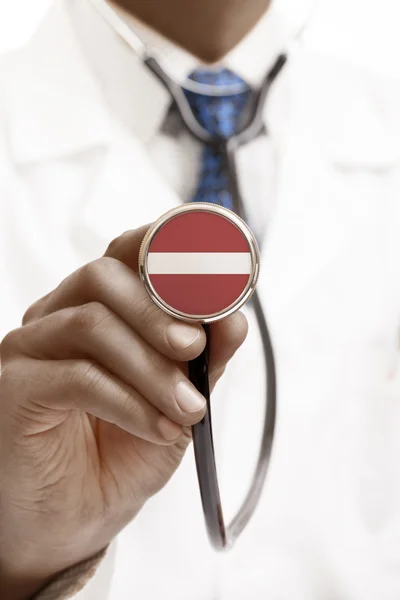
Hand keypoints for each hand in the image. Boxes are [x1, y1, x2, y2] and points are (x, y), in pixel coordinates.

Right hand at [0, 226, 247, 598]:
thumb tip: (234, 318)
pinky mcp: (14, 390)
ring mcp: (30, 350)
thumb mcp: (178, 401)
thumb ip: (204, 359)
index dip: (166, 248)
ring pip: (91, 324)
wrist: (73, 520)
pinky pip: (75, 377)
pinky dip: (129, 401)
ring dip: (151, 366)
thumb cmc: (120, 453)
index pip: (125, 254)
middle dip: (160, 310)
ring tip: (187, 408)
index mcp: (98, 309)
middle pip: (103, 277)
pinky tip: (157, 428)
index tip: (212, 269)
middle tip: (196, 348)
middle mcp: (58, 317)